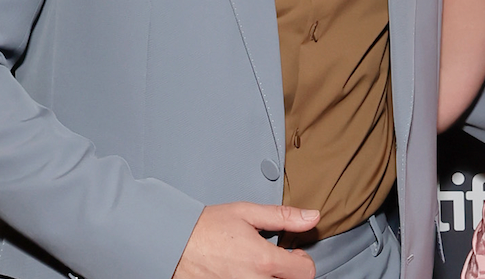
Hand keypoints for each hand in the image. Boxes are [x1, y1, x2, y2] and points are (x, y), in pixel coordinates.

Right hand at [171, 203, 320, 278]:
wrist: (172, 244)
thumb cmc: (206, 228)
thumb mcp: (247, 213)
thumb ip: (283, 217)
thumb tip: (312, 217)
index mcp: (263, 260)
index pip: (306, 272)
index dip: (303, 260)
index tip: (292, 253)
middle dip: (289, 273)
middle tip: (276, 261)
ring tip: (259, 267)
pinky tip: (245, 273)